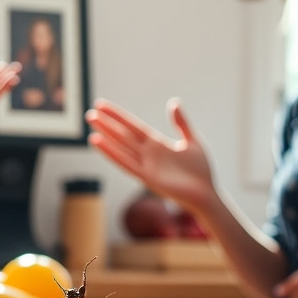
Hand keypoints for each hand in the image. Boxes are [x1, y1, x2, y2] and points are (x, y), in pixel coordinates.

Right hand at [86, 98, 215, 211]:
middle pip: (124, 136)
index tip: (102, 106)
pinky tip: (99, 143)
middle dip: (107, 125)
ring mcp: (146, 166)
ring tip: (91, 126)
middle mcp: (148, 154)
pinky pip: (126, 164)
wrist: (207, 194)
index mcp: (158, 145)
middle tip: (89, 114)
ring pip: (122, 148)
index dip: (118, 116)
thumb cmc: (201, 171)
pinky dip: (112, 153)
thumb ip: (181, 123)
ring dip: (106, 137)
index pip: (133, 127)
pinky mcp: (147, 178)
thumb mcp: (192, 141)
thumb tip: (173, 102)